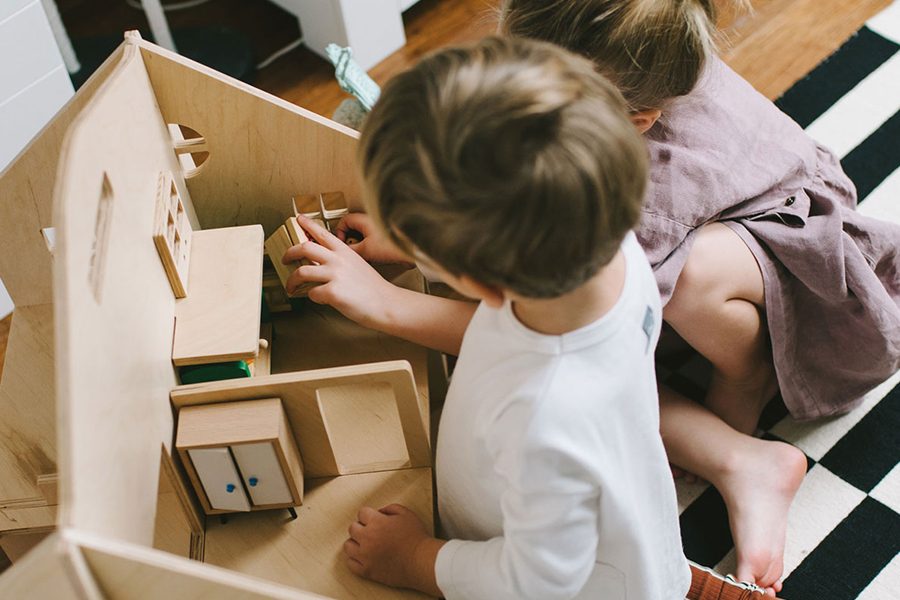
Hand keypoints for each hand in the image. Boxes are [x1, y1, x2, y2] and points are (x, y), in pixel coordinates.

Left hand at [282, 215, 400, 327]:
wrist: (386, 304)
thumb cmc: (373, 288)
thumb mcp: (358, 264)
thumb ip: (341, 261)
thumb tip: (322, 265)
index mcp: (344, 251)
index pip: (322, 233)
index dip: (308, 224)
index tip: (299, 219)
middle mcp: (337, 260)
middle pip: (304, 247)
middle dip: (289, 253)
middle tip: (284, 259)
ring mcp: (334, 275)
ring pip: (301, 272)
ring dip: (292, 281)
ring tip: (291, 287)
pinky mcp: (332, 292)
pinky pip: (312, 293)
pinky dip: (314, 298)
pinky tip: (323, 299)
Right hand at [335, 213, 415, 267]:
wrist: (411, 252)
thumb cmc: (393, 245)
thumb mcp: (365, 250)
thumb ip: (350, 250)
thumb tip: (342, 252)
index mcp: (364, 220)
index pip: (344, 220)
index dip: (339, 231)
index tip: (341, 242)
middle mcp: (371, 223)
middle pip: (352, 230)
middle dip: (350, 241)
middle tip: (351, 249)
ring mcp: (378, 232)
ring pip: (361, 238)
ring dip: (359, 247)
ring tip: (362, 256)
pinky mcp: (384, 241)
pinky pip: (370, 244)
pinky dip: (368, 251)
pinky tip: (371, 259)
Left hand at [344, 505, 444, 595]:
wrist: (421, 561)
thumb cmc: (416, 537)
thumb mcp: (406, 514)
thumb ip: (390, 508)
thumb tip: (378, 511)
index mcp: (376, 522)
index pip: (361, 513)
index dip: (369, 515)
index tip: (375, 520)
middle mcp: (368, 538)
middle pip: (352, 528)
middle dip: (361, 527)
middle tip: (372, 532)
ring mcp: (366, 556)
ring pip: (348, 546)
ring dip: (356, 543)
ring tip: (366, 544)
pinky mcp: (367, 571)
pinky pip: (351, 565)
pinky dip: (355, 560)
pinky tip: (364, 557)